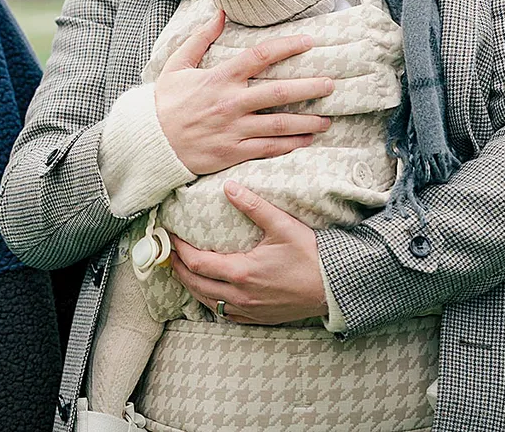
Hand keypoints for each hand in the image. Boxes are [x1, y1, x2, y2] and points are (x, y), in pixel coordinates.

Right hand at [155, 10, 333, 174]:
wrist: (150, 142)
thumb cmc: (164, 102)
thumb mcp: (176, 65)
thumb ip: (200, 39)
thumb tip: (219, 12)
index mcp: (219, 78)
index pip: (260, 56)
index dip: (287, 47)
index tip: (309, 42)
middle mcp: (230, 103)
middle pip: (279, 92)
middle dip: (310, 88)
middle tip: (331, 84)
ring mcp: (234, 129)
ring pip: (280, 124)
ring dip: (307, 121)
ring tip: (327, 119)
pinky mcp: (234, 152)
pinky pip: (269, 148)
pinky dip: (290, 145)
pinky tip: (306, 140)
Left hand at [169, 181, 326, 324]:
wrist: (336, 287)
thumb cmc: (311, 255)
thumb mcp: (282, 225)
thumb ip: (253, 205)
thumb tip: (229, 187)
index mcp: (242, 272)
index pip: (197, 262)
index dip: (179, 250)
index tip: (171, 238)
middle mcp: (241, 295)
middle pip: (196, 285)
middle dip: (178, 268)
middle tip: (168, 254)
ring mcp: (249, 310)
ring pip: (208, 302)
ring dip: (191, 286)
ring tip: (182, 270)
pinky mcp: (259, 318)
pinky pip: (225, 315)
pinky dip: (211, 303)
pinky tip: (209, 292)